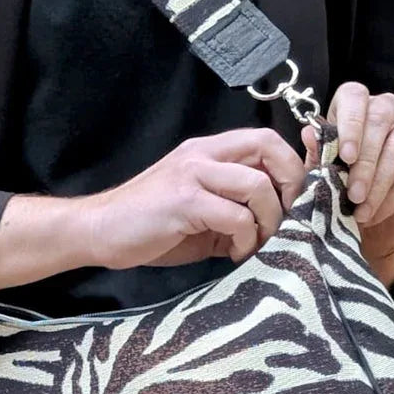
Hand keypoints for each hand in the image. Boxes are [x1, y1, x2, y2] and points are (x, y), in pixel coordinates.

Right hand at [85, 128, 305, 268]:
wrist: (100, 232)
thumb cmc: (149, 226)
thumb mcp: (200, 211)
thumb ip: (234, 207)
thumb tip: (276, 224)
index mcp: (208, 151)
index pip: (265, 139)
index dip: (292, 165)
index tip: (293, 201)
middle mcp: (202, 154)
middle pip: (268, 146)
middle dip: (290, 184)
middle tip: (285, 219)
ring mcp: (192, 175)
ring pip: (257, 184)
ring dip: (268, 220)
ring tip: (256, 243)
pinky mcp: (183, 202)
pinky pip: (235, 217)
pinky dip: (245, 240)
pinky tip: (233, 254)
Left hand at [301, 82, 393, 284]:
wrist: (369, 223)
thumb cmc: (338, 189)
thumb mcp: (320, 175)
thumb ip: (316, 155)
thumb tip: (308, 134)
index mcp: (354, 106)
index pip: (354, 96)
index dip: (350, 123)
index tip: (345, 157)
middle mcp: (387, 109)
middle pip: (380, 120)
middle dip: (365, 163)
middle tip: (352, 195)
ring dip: (379, 183)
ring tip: (361, 212)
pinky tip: (377, 213)